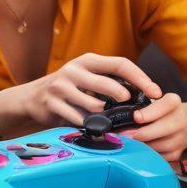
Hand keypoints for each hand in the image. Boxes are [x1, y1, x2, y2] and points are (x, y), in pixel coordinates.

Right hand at [22, 54, 161, 128]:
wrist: (31, 98)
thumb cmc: (68, 89)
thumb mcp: (86, 77)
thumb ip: (108, 81)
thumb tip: (143, 94)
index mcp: (87, 61)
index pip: (120, 63)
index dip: (140, 78)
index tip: (155, 92)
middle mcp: (73, 70)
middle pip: (107, 83)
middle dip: (123, 96)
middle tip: (131, 107)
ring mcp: (61, 86)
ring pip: (93, 105)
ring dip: (104, 116)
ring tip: (105, 120)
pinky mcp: (52, 103)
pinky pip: (78, 118)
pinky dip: (88, 125)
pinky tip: (89, 126)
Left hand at [123, 92, 186, 161]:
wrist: (180, 123)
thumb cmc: (158, 111)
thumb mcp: (150, 101)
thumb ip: (137, 104)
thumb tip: (116, 115)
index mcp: (173, 102)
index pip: (165, 105)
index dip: (150, 112)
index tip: (136, 117)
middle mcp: (181, 119)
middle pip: (165, 128)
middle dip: (143, 133)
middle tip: (126, 135)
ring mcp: (182, 137)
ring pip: (163, 144)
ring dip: (145, 145)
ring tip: (130, 142)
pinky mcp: (178, 152)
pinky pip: (163, 156)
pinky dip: (150, 154)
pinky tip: (140, 150)